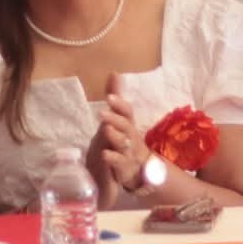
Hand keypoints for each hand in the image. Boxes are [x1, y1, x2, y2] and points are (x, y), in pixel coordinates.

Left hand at [87, 74, 150, 206]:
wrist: (140, 170)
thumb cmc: (126, 140)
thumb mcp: (120, 119)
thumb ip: (116, 98)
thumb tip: (114, 73)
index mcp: (128, 124)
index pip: (127, 112)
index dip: (120, 105)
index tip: (110, 97)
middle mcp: (131, 136)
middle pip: (126, 126)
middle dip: (116, 119)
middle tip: (102, 113)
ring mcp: (128, 152)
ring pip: (124, 143)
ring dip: (115, 136)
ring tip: (105, 129)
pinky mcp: (124, 168)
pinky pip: (119, 162)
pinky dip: (113, 158)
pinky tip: (104, 154)